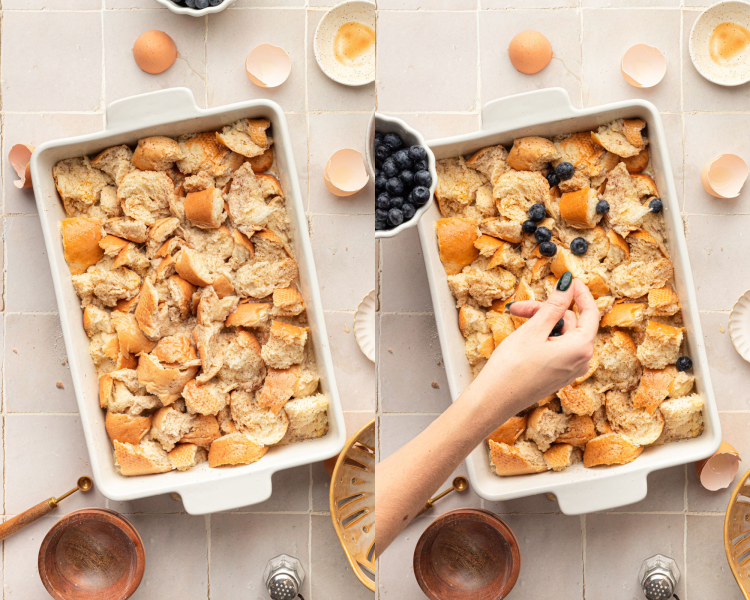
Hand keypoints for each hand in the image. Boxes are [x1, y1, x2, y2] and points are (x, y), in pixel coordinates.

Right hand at [473, 272, 599, 417]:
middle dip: (547, 310)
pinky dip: (542, 337)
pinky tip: (523, 336)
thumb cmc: (512, 368)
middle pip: (571, 323)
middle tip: (521, 307)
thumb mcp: (534, 330)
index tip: (570, 280)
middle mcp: (581, 360)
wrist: (494, 400)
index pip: (590, 313)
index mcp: (581, 348)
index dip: (580, 293)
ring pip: (561, 334)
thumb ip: (554, 305)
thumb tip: (568, 284)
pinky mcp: (558, 375)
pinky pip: (556, 348)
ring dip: (541, 323)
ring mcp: (570, 370)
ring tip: (517, 320)